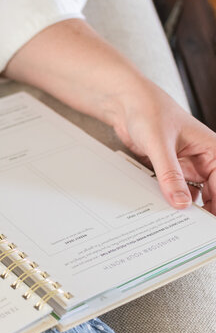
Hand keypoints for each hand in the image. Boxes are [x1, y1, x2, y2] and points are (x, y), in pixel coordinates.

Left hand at [111, 84, 215, 213]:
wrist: (125, 103)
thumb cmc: (148, 110)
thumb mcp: (159, 144)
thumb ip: (170, 174)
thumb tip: (181, 202)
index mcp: (212, 149)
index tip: (209, 222)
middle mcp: (203, 158)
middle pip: (213, 192)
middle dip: (205, 209)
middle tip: (194, 229)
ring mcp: (186, 165)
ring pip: (194, 193)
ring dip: (186, 206)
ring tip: (177, 223)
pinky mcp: (170, 168)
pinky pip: (175, 189)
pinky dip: (171, 198)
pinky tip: (164, 210)